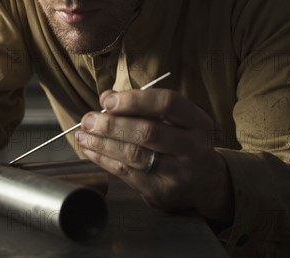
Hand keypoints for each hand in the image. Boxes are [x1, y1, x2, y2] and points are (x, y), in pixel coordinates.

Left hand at [75, 88, 233, 222]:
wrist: (206, 183)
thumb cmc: (182, 142)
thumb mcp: (175, 121)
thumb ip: (144, 107)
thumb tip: (108, 97)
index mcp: (197, 122)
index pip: (167, 103)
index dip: (135, 100)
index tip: (108, 100)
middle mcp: (192, 147)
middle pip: (148, 132)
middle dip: (112, 124)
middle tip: (88, 119)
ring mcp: (178, 173)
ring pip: (134, 155)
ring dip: (102, 143)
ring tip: (83, 134)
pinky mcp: (161, 192)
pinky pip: (127, 173)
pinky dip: (104, 160)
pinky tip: (90, 150)